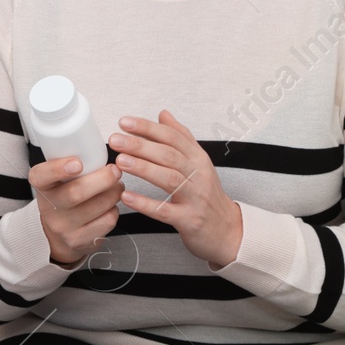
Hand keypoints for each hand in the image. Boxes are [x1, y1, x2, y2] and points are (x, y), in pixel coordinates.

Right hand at [28, 154, 124, 266]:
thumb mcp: (56, 179)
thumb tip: (98, 146)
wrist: (55, 235)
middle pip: (77, 192)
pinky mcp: (81, 240)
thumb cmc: (62, 196)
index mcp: (41, 185)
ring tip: (116, 186)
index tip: (77, 163)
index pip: (42, 176)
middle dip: (103, 178)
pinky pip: (107, 221)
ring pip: (99, 206)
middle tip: (115, 170)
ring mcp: (64, 227)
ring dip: (114, 192)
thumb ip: (70, 163)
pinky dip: (114, 209)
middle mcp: (49, 208)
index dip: (58, 169)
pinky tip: (109, 205)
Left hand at [109, 110, 242, 267]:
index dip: (148, 128)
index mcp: (198, 159)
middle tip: (116, 139)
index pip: (173, 137)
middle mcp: (198, 175)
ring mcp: (195, 198)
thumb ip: (181, 137)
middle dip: (141, 145)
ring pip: (169, 179)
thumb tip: (163, 114)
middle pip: (169, 155)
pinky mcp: (189, 220)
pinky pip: (165, 210)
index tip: (125, 122)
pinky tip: (127, 197)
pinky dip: (146, 203)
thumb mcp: (199, 163)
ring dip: (143, 168)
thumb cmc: (208, 196)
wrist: (228, 230)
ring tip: (121, 160)